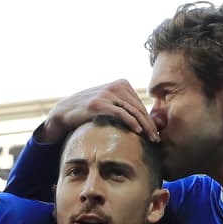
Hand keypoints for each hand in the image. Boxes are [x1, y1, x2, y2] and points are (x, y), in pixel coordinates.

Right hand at [38, 80, 157, 143]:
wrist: (65, 111)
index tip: (155, 132)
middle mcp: (116, 86)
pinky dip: (131, 123)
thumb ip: (124, 105)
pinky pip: (121, 114)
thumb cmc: (89, 110)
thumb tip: (143, 118)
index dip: (149, 119)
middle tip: (156, 139)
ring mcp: (107, 94)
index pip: (140, 104)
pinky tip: (138, 131)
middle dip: (149, 125)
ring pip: (133, 112)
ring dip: (145, 127)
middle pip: (139, 108)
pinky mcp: (99, 103)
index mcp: (122, 84)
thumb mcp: (109, 102)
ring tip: (151, 138)